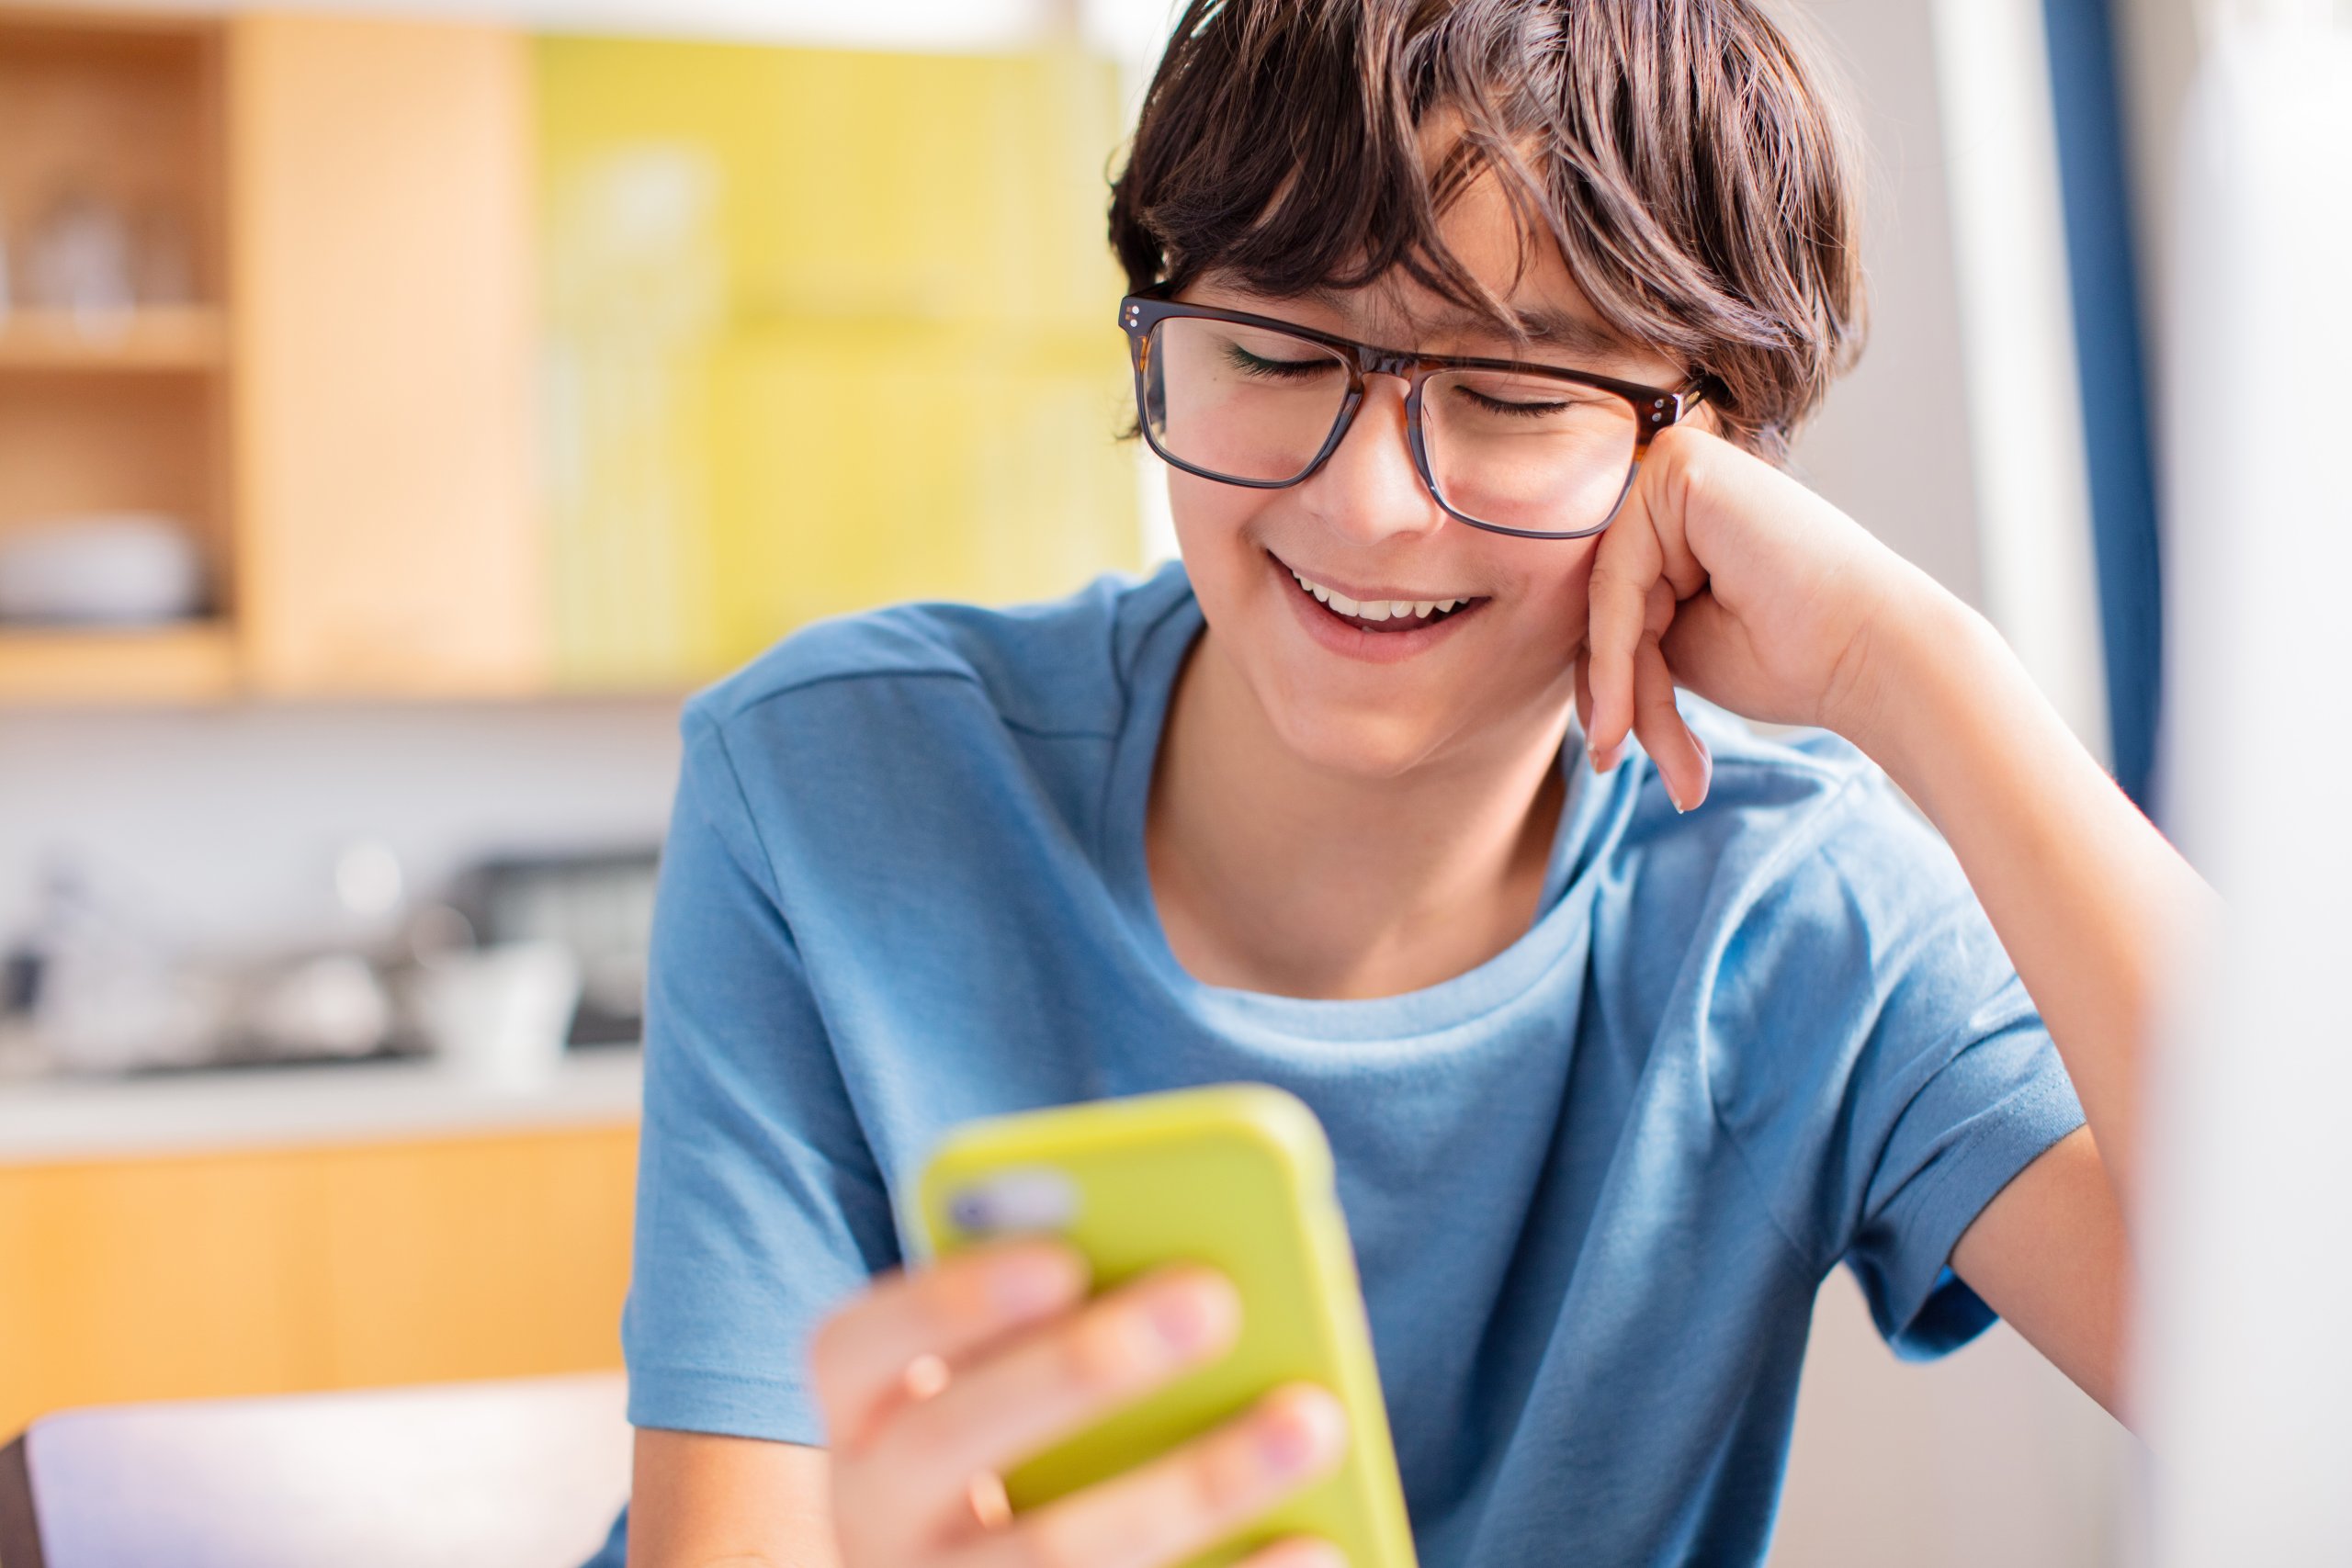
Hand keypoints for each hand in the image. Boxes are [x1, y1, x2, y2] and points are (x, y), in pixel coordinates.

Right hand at [810, 1238, 1348, 1567]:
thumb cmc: (1034, 1435)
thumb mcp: (1013, 1375)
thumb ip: (1069, 1314)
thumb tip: (1207, 1267)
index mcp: (859, 1412)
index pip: (855, 1344)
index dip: (951, 1298)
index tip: (1064, 1259)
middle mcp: (875, 1513)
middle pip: (953, 1439)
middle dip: (1083, 1365)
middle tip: (1213, 1300)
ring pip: (1051, 1554)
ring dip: (1193, 1482)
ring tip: (1312, 1418)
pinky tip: (1317, 1538)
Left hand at [1576, 424, 1950, 810]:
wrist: (1873, 659)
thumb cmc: (1792, 658)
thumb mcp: (1675, 651)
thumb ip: (1616, 636)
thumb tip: (1557, 659)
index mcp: (1676, 515)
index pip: (1607, 601)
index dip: (1604, 683)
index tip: (1611, 756)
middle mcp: (1673, 478)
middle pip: (1603, 599)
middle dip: (1616, 693)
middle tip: (1620, 763)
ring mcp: (1676, 464)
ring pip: (1605, 599)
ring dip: (1624, 690)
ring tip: (1648, 756)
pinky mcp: (1683, 468)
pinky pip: (1615, 580)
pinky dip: (1614, 656)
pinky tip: (1622, 721)